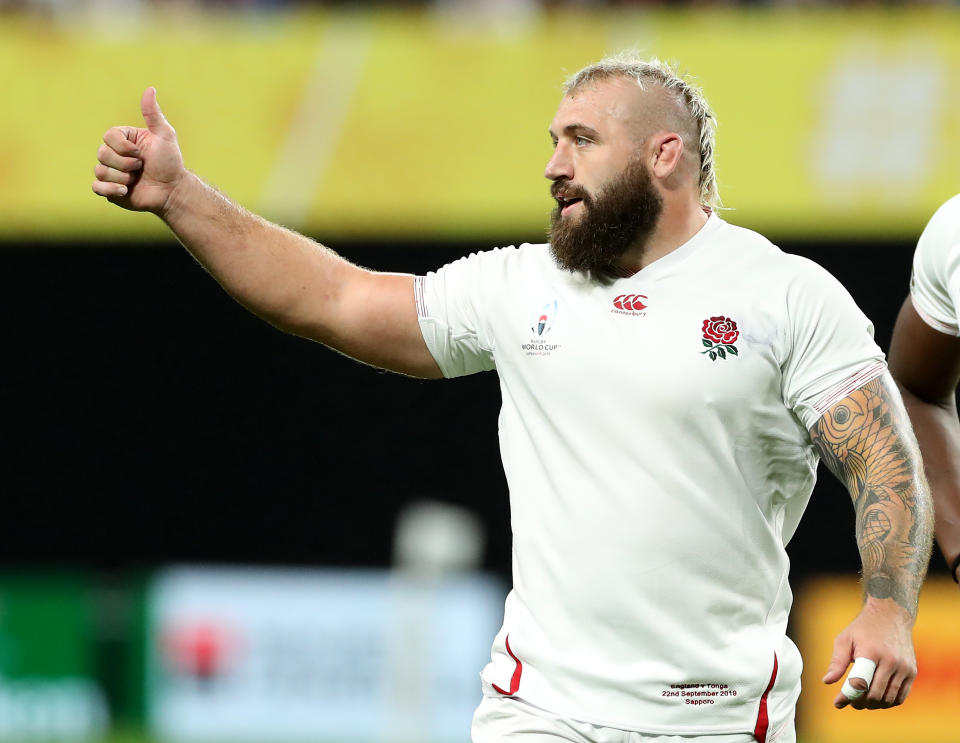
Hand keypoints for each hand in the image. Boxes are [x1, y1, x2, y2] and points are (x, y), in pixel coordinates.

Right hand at [92, 87, 184, 213]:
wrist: (172, 191)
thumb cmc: (170, 163)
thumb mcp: (165, 136)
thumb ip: (154, 114)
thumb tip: (150, 89)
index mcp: (123, 139)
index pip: (108, 136)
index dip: (124, 147)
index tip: (141, 154)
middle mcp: (113, 154)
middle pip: (102, 154)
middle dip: (126, 164)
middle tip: (141, 168)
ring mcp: (110, 172)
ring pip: (100, 171)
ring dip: (122, 178)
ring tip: (136, 180)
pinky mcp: (109, 189)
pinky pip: (96, 187)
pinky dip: (111, 190)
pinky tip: (126, 191)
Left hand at [822, 599, 916, 709]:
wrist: (891, 616)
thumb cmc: (863, 629)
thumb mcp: (845, 639)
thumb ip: (837, 661)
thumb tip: (827, 681)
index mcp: (871, 652)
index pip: (859, 682)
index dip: (848, 696)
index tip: (837, 703)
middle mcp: (890, 661)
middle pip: (874, 694)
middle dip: (859, 703)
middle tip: (850, 702)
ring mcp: (904, 668)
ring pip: (888, 698)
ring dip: (873, 705)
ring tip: (862, 702)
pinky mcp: (912, 672)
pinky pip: (900, 696)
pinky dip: (888, 702)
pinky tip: (876, 699)